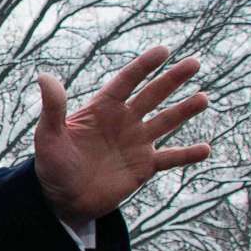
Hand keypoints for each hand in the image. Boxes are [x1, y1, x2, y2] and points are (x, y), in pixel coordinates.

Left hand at [32, 47, 210, 227]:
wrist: (63, 200)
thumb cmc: (52, 166)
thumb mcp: (49, 136)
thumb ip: (53, 108)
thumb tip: (44, 76)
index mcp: (103, 109)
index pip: (126, 81)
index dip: (144, 66)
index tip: (163, 51)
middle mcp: (124, 121)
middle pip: (152, 95)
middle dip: (172, 79)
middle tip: (194, 63)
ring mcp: (136, 143)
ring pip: (166, 122)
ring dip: (185, 111)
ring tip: (203, 98)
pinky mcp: (143, 167)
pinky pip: (170, 158)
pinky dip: (187, 155)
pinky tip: (206, 149)